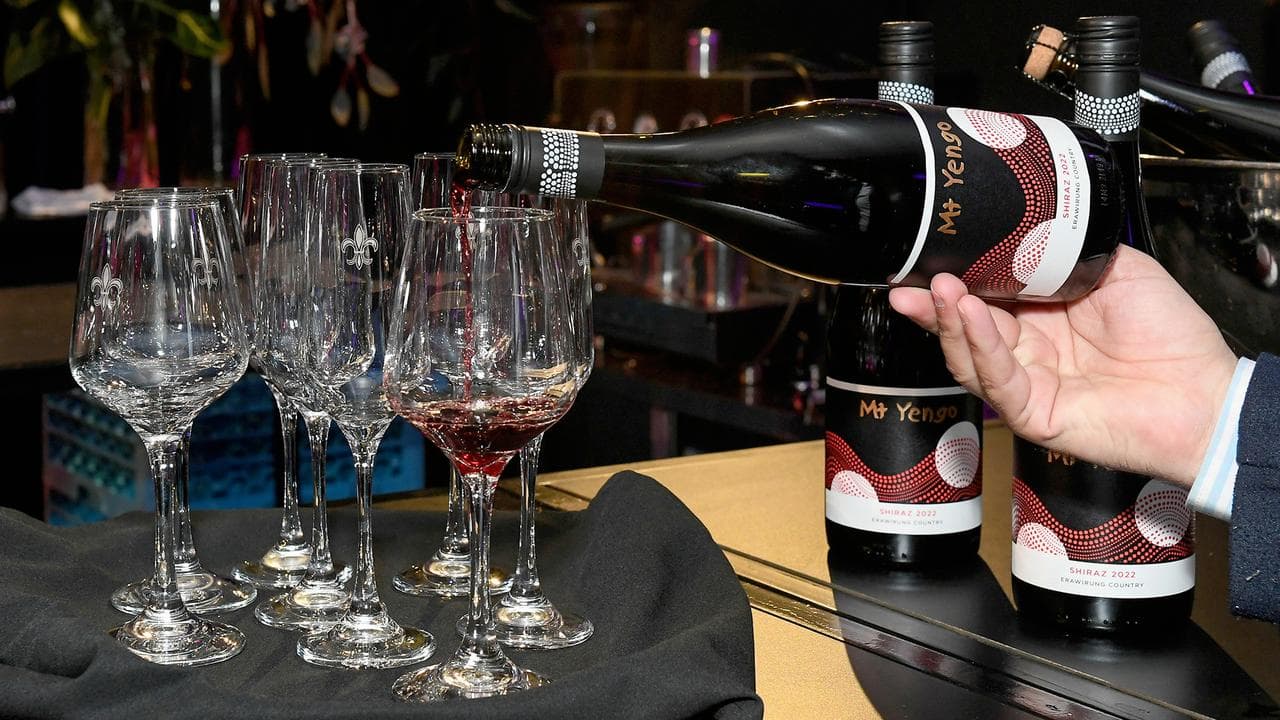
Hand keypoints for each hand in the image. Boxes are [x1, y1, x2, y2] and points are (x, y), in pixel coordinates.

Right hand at [888, 245, 1236, 487]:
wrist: (1203, 392)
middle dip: (933, 304)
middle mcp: (1029, 350)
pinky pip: (996, 381)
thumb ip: (1068, 251)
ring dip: (949, 321)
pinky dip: (980, 347)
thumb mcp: (1117, 268)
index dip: (956, 279)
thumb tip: (1023, 229)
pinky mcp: (1033, 414)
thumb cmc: (1173, 338)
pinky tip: (971, 317)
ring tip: (940, 290)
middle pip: (964, 327)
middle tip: (910, 281)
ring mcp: (1028, 383)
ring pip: (970, 355)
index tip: (930, 258)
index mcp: (1043, 316)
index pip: (984, 296)